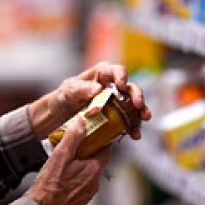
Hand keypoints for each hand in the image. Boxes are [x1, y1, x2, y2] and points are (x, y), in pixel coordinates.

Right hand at [24, 117, 111, 204]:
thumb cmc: (50, 183)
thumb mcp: (60, 155)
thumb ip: (73, 136)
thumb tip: (80, 121)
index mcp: (93, 169)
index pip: (106, 150)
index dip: (102, 141)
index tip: (97, 134)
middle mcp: (95, 183)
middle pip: (97, 162)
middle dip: (89, 153)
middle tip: (76, 146)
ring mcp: (88, 193)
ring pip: (89, 174)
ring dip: (82, 166)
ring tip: (67, 161)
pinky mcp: (80, 200)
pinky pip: (83, 184)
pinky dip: (77, 178)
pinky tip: (64, 176)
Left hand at [29, 61, 151, 139]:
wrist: (60, 115)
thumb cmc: (64, 96)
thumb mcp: (69, 90)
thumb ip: (81, 88)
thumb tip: (97, 88)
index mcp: (103, 74)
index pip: (117, 70)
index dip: (122, 76)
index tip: (122, 85)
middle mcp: (113, 87)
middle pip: (130, 88)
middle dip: (137, 95)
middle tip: (138, 105)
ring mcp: (116, 102)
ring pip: (133, 105)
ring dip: (140, 112)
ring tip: (143, 119)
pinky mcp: (116, 117)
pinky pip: (127, 121)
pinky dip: (132, 127)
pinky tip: (134, 134)